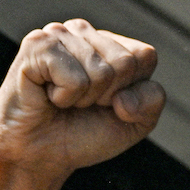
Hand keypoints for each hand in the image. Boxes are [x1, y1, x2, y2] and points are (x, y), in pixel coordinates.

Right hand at [0, 20, 164, 181]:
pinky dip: (64, 98)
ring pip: (101, 71)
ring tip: (62, 100)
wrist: (40, 156)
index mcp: (110, 43)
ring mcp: (59, 34)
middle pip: (125, 63)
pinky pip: (75, 80)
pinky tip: (47, 96)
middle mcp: (84, 32)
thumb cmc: (83, 136)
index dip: (131, 92)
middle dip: (107, 96)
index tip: (106, 104)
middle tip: (80, 104)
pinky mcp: (37, 46)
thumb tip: (124, 96)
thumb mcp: (133, 123)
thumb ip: (152, 102)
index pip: (145, 56)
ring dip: (84, 100)